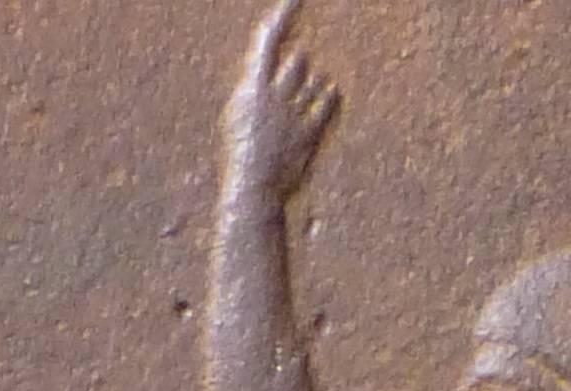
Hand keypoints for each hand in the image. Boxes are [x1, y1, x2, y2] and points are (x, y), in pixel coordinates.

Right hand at [225, 4, 337, 202]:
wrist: (252, 192)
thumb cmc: (245, 152)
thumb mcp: (241, 113)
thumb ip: (259, 82)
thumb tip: (282, 52)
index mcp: (251, 91)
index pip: (268, 44)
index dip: (283, 17)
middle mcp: (272, 98)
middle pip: (298, 61)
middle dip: (298, 72)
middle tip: (289, 96)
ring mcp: (291, 115)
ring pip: (315, 80)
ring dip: (311, 90)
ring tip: (296, 114)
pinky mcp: (308, 132)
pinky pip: (328, 99)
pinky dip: (328, 98)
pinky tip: (323, 103)